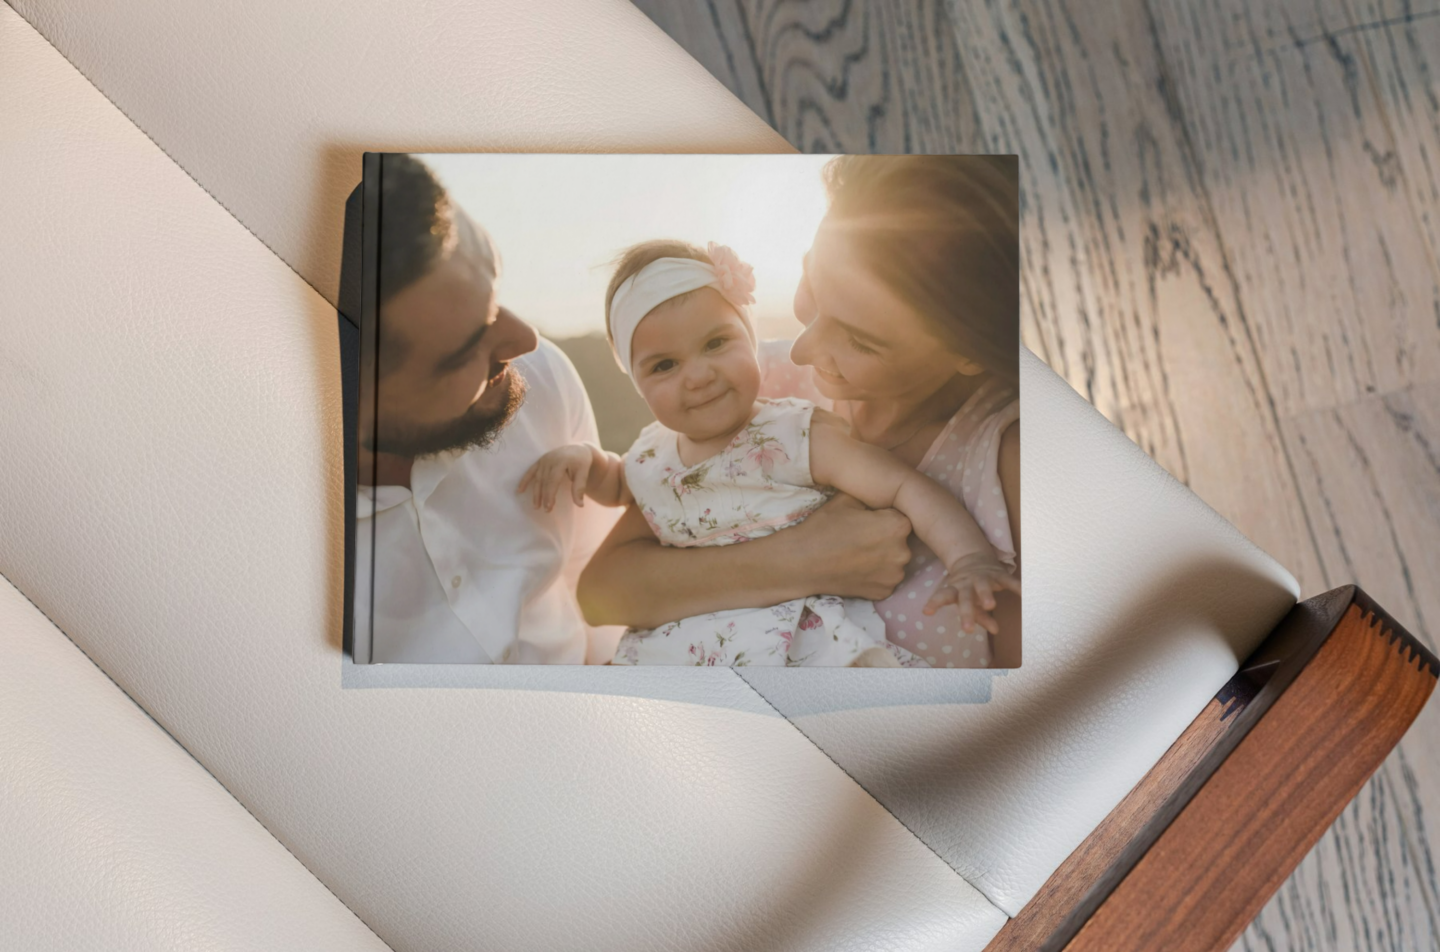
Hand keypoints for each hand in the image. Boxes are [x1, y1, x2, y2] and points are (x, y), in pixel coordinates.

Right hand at [517, 444, 593, 511]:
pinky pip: (530, 471)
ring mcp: (544, 460)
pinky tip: (519, 491)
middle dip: (544, 496)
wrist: (578, 449)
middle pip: (544, 481)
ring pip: (537, 478)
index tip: (549, 507)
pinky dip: (524, 481)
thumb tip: (580, 505)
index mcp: (561, 461)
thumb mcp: (584, 473)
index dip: (550, 494)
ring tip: (536, 506)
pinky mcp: (540, 461)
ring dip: (535, 493)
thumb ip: (579, 488)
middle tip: (546, 510)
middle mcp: (550, 459)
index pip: (553, 481)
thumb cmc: (581, 462)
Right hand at [791, 492, 912, 600]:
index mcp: (898, 526)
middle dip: (886, 538)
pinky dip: (876, 575)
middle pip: (900, 541)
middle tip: (861, 538)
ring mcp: (894, 576)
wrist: (802, 562)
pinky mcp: (884, 593)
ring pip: (894, 561)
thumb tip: (881, 496)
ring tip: (858, 555)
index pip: (902, 517)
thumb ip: (871, 497)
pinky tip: (858, 569)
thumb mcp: (847, 499)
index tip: (867, 521)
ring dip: (883, 558)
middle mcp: (903, 553)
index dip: (884, 517)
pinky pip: (886, 579)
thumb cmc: (824, 527)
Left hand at [924, 551, 1020, 635]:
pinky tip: (1024, 594)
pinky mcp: (998, 573)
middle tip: (967, 629)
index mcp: (956, 590)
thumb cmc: (968, 588)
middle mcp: (967, 583)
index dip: (935, 603)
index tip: (927, 611)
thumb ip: (979, 617)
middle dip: (966, 612)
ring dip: (985, 595)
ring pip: (982, 586)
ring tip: (990, 606)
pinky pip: (1007, 580)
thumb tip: (995, 630)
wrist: (973, 558)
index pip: (943, 596)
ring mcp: (982, 577)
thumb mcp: (970, 602)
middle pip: (964, 598)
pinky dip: (1015, 587)